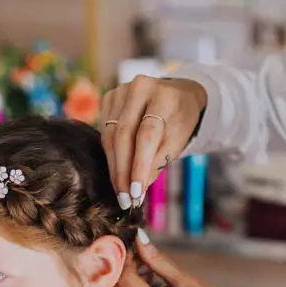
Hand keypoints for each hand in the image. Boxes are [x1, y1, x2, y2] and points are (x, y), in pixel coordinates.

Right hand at [100, 76, 206, 208]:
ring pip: (110, 135)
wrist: (176, 94)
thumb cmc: (180, 120)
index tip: (136, 192)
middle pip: (123, 135)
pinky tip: (117, 173)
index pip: (147, 134)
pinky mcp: (109, 97)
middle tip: (125, 198)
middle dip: (123, 171)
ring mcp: (120, 90)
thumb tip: (138, 188)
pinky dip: (110, 155)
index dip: (139, 165)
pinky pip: (105, 131)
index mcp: (163, 95)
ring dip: (115, 167)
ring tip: (121, 192)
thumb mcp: (179, 140)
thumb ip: (159, 161)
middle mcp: (139, 87)